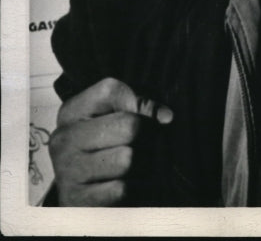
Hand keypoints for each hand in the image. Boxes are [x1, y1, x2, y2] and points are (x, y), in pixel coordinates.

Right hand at [49, 77, 172, 205]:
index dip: (137, 104)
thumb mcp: (115, 117)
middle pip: (129, 126)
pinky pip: (122, 189)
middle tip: (141, 146)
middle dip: (144, 138)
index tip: (140, 117)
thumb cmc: (106, 148)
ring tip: (131, 167)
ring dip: (140, 166)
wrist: (86, 195)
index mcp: (70, 112)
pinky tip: (124, 186)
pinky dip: (131, 189)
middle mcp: (64, 139)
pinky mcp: (77, 201)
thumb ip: (139, 105)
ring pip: (128, 159)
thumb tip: (165, 117)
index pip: (111, 91)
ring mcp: (67, 171)